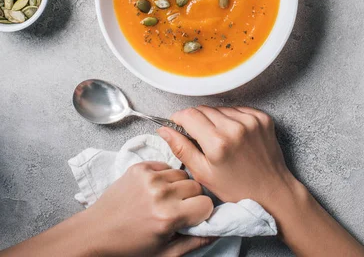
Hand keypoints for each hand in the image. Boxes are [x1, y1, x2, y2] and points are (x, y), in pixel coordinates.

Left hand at [85, 161, 213, 256]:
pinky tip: (154, 190)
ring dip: (178, 186)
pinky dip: (164, 176)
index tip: (193, 218)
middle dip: (192, 198)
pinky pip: (165, 165)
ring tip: (165, 199)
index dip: (202, 213)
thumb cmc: (129, 248)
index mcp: (169, 217)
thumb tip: (218, 231)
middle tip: (178, 210)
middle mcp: (160, 193)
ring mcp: (149, 177)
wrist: (96, 233)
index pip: (206, 204)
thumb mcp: (163, 254)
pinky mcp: (139, 167)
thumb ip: (194, 243)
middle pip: (196, 186)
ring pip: (182, 173)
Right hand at [158, 106, 297, 215]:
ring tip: (219, 139)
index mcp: (217, 143)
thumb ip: (182, 149)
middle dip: (195, 120)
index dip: (179, 118)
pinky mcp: (262, 117)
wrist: (273, 190)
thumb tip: (163, 130)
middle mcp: (235, 127)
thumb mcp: (203, 174)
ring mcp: (251, 120)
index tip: (177, 125)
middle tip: (199, 137)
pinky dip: (231, 118)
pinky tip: (233, 134)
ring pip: (219, 108)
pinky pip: (237, 109)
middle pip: (203, 109)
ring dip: (214, 118)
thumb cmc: (237, 188)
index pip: (189, 115)